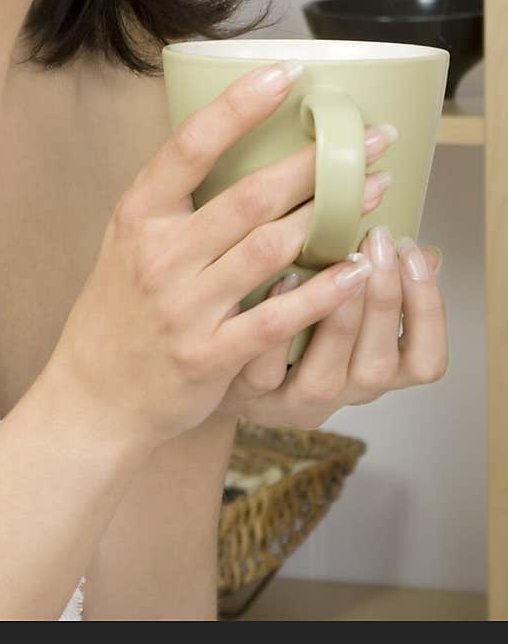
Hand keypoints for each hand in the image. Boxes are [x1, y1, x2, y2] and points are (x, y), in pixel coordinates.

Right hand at [48, 60, 409, 452]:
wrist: (94, 395)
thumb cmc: (121, 306)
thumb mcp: (130, 237)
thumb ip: (177, 195)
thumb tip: (237, 134)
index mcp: (139, 213)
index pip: (191, 145)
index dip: (239, 106)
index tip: (288, 73)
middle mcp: (160, 254)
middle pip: (250, 195)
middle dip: (317, 162)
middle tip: (371, 137)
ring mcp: (184, 307)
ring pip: (270, 249)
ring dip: (332, 216)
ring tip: (376, 191)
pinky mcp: (208, 356)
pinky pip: (275, 318)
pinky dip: (321, 293)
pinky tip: (357, 272)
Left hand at [216, 216, 446, 427]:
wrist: (215, 365)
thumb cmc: (288, 322)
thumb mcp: (339, 305)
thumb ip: (376, 282)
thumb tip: (424, 251)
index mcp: (372, 369)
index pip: (425, 362)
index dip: (428, 312)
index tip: (415, 253)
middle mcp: (339, 394)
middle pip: (377, 367)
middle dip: (383, 300)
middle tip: (378, 242)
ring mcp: (292, 401)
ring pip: (326, 378)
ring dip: (340, 318)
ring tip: (342, 261)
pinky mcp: (247, 395)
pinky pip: (265, 370)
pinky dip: (278, 328)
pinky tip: (282, 280)